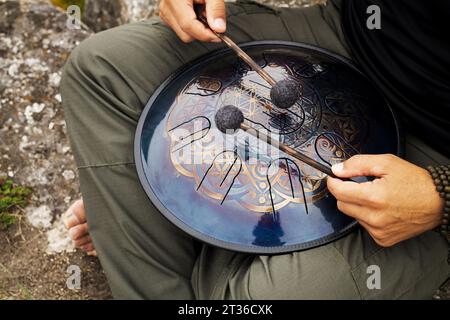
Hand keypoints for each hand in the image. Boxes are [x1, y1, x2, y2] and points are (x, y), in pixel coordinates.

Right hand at [159, 0, 225, 42]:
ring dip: (197, 29)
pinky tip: (196, 12)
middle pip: (186, 34)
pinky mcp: (166, 15)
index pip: (188, 25)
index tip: (219, 36)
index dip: (205, 34)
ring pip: (184, 34)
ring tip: (202, 11)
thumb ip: (216, 9)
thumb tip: (219, 29)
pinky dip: (192, 26)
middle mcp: (166, 7)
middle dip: (202, 31)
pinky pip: (180, 29)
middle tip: (212, 18)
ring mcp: (165, 12)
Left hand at [327, 154, 443, 246]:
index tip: (334, 177)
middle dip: (345, 193)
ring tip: (376, 197)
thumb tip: (337, 170)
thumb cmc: (416, 182)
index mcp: (374, 197)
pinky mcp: (383, 239)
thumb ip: (357, 164)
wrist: (438, 203)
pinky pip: (364, 226)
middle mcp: (374, 217)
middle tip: (358, 185)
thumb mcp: (386, 163)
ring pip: (352, 215)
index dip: (333, 182)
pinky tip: (382, 210)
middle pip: (342, 204)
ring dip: (357, 205)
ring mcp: (378, 231)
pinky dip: (367, 217)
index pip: (338, 192)